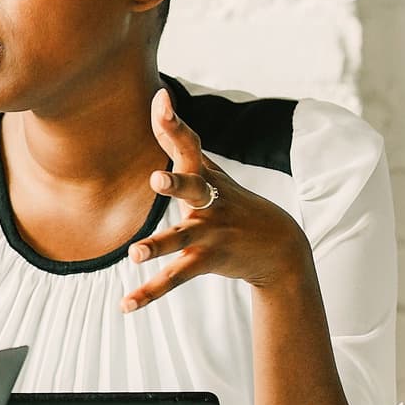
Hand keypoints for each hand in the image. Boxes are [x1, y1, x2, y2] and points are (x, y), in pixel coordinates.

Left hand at [123, 88, 311, 312]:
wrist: (280, 247)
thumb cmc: (234, 202)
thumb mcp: (211, 171)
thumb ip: (181, 140)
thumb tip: (158, 100)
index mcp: (207, 177)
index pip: (188, 145)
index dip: (173, 123)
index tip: (161, 100)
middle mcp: (209, 202)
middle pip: (192, 189)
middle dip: (176, 183)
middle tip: (157, 178)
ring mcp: (210, 233)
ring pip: (180, 239)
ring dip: (158, 246)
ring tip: (135, 254)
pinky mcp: (207, 261)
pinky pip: (174, 278)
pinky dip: (149, 293)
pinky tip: (124, 305)